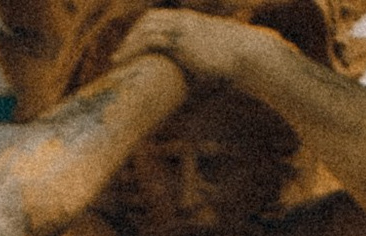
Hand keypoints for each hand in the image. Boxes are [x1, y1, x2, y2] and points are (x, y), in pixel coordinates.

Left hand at [119, 6, 292, 95]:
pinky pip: (149, 40)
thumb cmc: (234, 61)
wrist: (247, 53)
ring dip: (129, 42)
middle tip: (121, 54)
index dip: (144, 29)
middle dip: (132, 34)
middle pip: (149, 19)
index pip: (160, 17)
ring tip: (117, 59)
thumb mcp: (213, 59)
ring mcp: (181, 28)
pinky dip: (132, 49)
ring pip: (145, 28)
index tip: (133, 45)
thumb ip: (200, 66)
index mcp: (191, 20)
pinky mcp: (180, 41)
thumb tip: (193, 88)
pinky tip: (123, 60)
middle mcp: (184, 20)